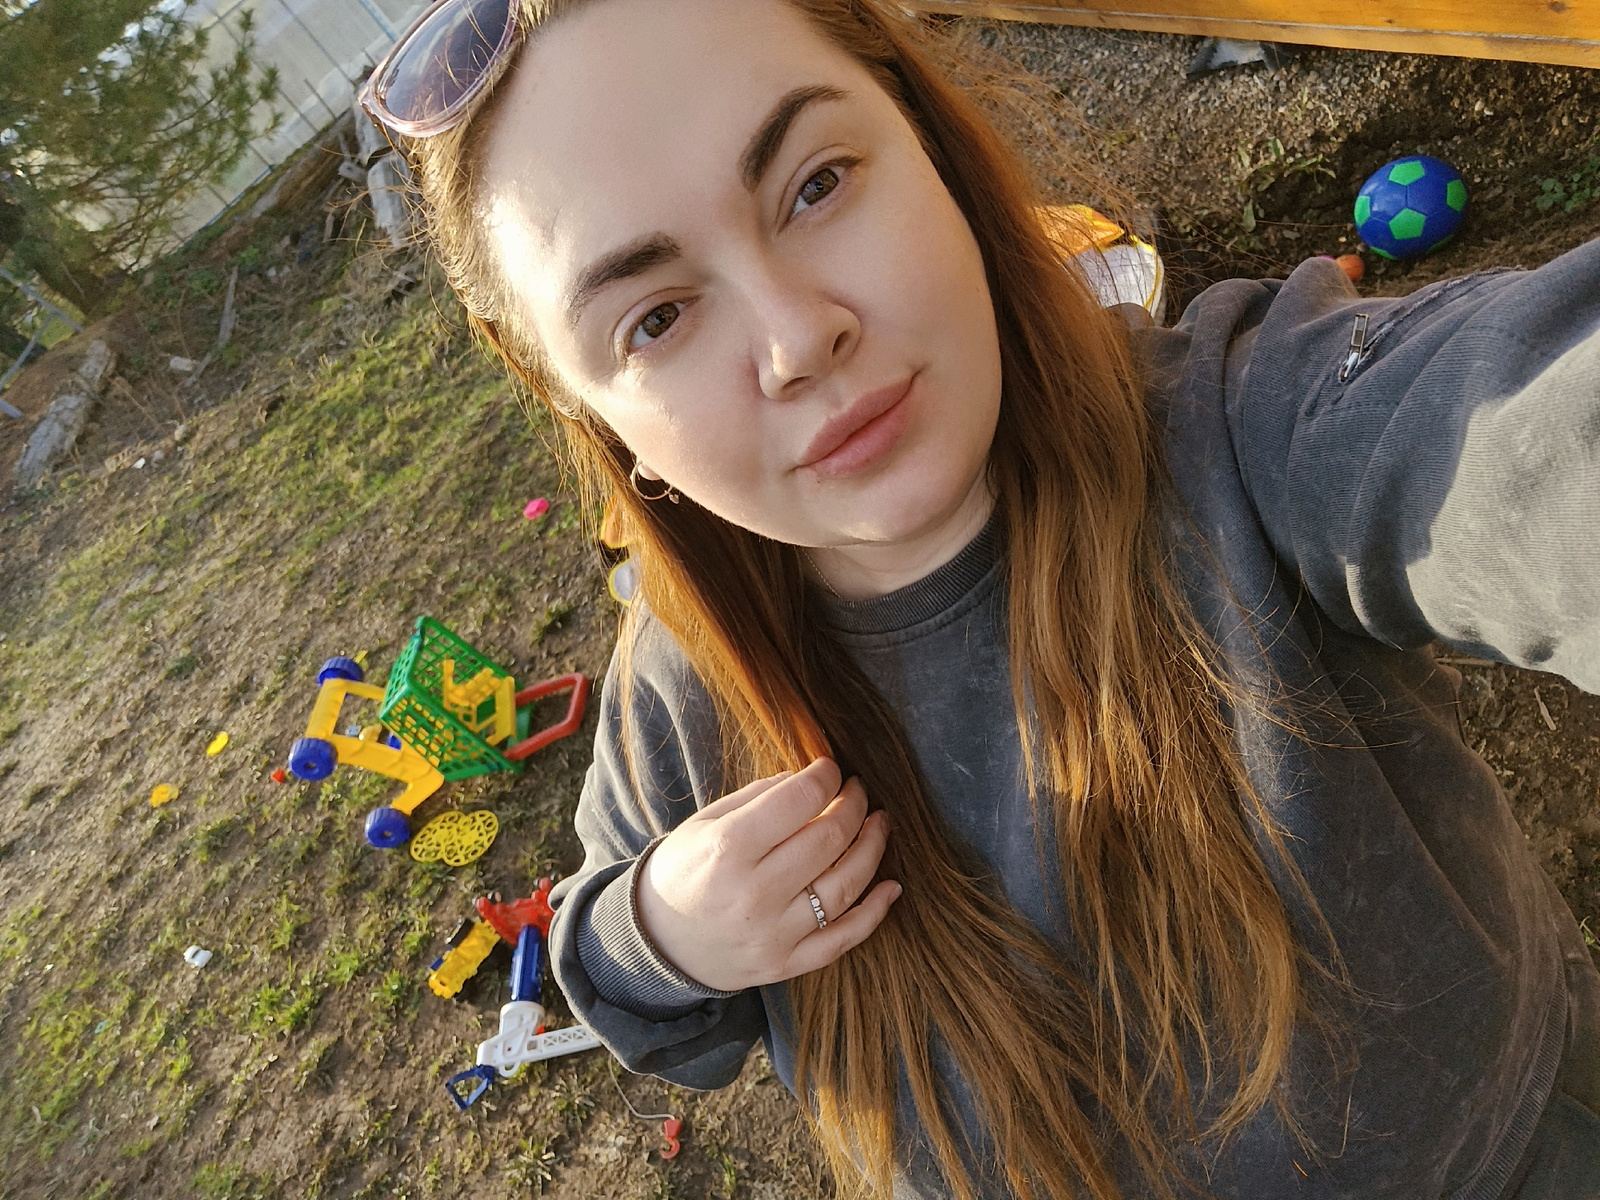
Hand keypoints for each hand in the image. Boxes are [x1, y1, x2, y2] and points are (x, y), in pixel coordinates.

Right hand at [636, 757, 900, 991]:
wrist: (656, 942)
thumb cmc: (682, 871)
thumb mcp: (705, 823)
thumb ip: (758, 798)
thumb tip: (808, 779)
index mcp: (728, 848)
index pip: (799, 801)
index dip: (825, 777)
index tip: (832, 769)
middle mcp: (755, 892)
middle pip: (829, 839)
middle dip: (854, 805)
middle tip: (858, 791)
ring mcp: (773, 933)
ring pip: (845, 886)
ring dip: (873, 848)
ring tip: (880, 823)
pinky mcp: (786, 963)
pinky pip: (843, 938)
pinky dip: (875, 911)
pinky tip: (891, 885)